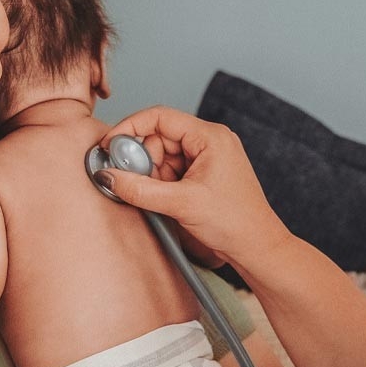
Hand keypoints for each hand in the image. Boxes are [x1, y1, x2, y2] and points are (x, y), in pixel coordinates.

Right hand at [97, 106, 289, 269]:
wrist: (257, 249)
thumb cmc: (234, 223)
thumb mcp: (181, 204)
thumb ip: (140, 188)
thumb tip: (108, 176)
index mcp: (210, 136)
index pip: (160, 117)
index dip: (130, 128)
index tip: (109, 146)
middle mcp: (210, 141)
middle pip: (159, 138)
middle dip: (144, 161)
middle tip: (139, 184)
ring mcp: (208, 158)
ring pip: (164, 156)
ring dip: (153, 176)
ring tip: (164, 200)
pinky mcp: (205, 175)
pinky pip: (173, 171)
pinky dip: (162, 185)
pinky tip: (169, 202)